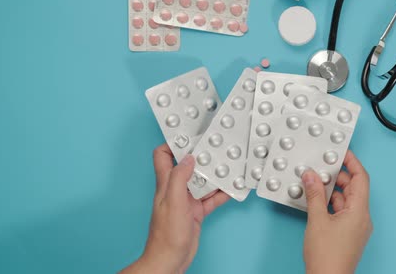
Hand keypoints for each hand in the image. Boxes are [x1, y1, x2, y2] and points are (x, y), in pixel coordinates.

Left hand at [122, 144, 229, 273]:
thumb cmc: (166, 235)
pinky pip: (212, 198)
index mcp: (166, 183)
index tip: (190, 135)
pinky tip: (232, 188)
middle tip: (217, 148)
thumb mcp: (173, 202)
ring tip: (228, 165)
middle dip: (202, 157)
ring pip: (203, 181)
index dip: (174, 143)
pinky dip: (222, 193)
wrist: (170, 260)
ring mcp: (187, 200)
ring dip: (215, 175)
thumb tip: (189, 158)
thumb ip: (179, 178)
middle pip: (189, 166)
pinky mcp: (196, 212)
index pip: (163, 155)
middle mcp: (176, 189)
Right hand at [302, 150, 372, 273]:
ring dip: (333, 190)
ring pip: (347, 200)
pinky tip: (318, 200)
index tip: (343, 152)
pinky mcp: (349, 234)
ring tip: (316, 183)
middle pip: (354, 187)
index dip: (352, 162)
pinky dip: (331, 202)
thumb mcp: (317, 220)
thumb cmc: (327, 257)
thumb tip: (311, 176)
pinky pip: (343, 211)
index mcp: (360, 211)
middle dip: (339, 176)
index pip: (361, 178)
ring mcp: (356, 227)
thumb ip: (314, 195)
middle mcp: (362, 218)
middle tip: (322, 167)